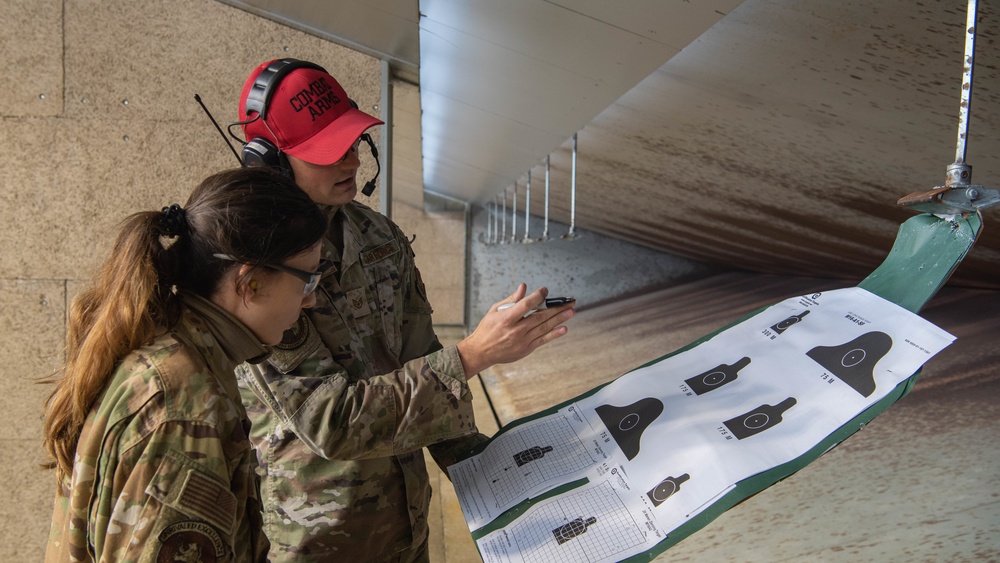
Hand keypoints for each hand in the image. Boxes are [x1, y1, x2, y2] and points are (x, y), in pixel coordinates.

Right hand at [455, 283, 575, 376]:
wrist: (481, 352)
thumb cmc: (487, 328)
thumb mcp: (495, 310)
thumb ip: (512, 300)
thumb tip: (524, 287)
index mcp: (506, 318)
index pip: (526, 305)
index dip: (537, 296)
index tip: (545, 290)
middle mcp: (515, 330)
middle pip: (540, 316)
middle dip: (556, 308)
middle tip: (569, 301)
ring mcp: (522, 341)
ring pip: (544, 327)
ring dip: (559, 319)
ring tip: (571, 312)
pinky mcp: (526, 349)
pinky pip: (543, 340)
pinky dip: (554, 334)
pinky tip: (564, 328)